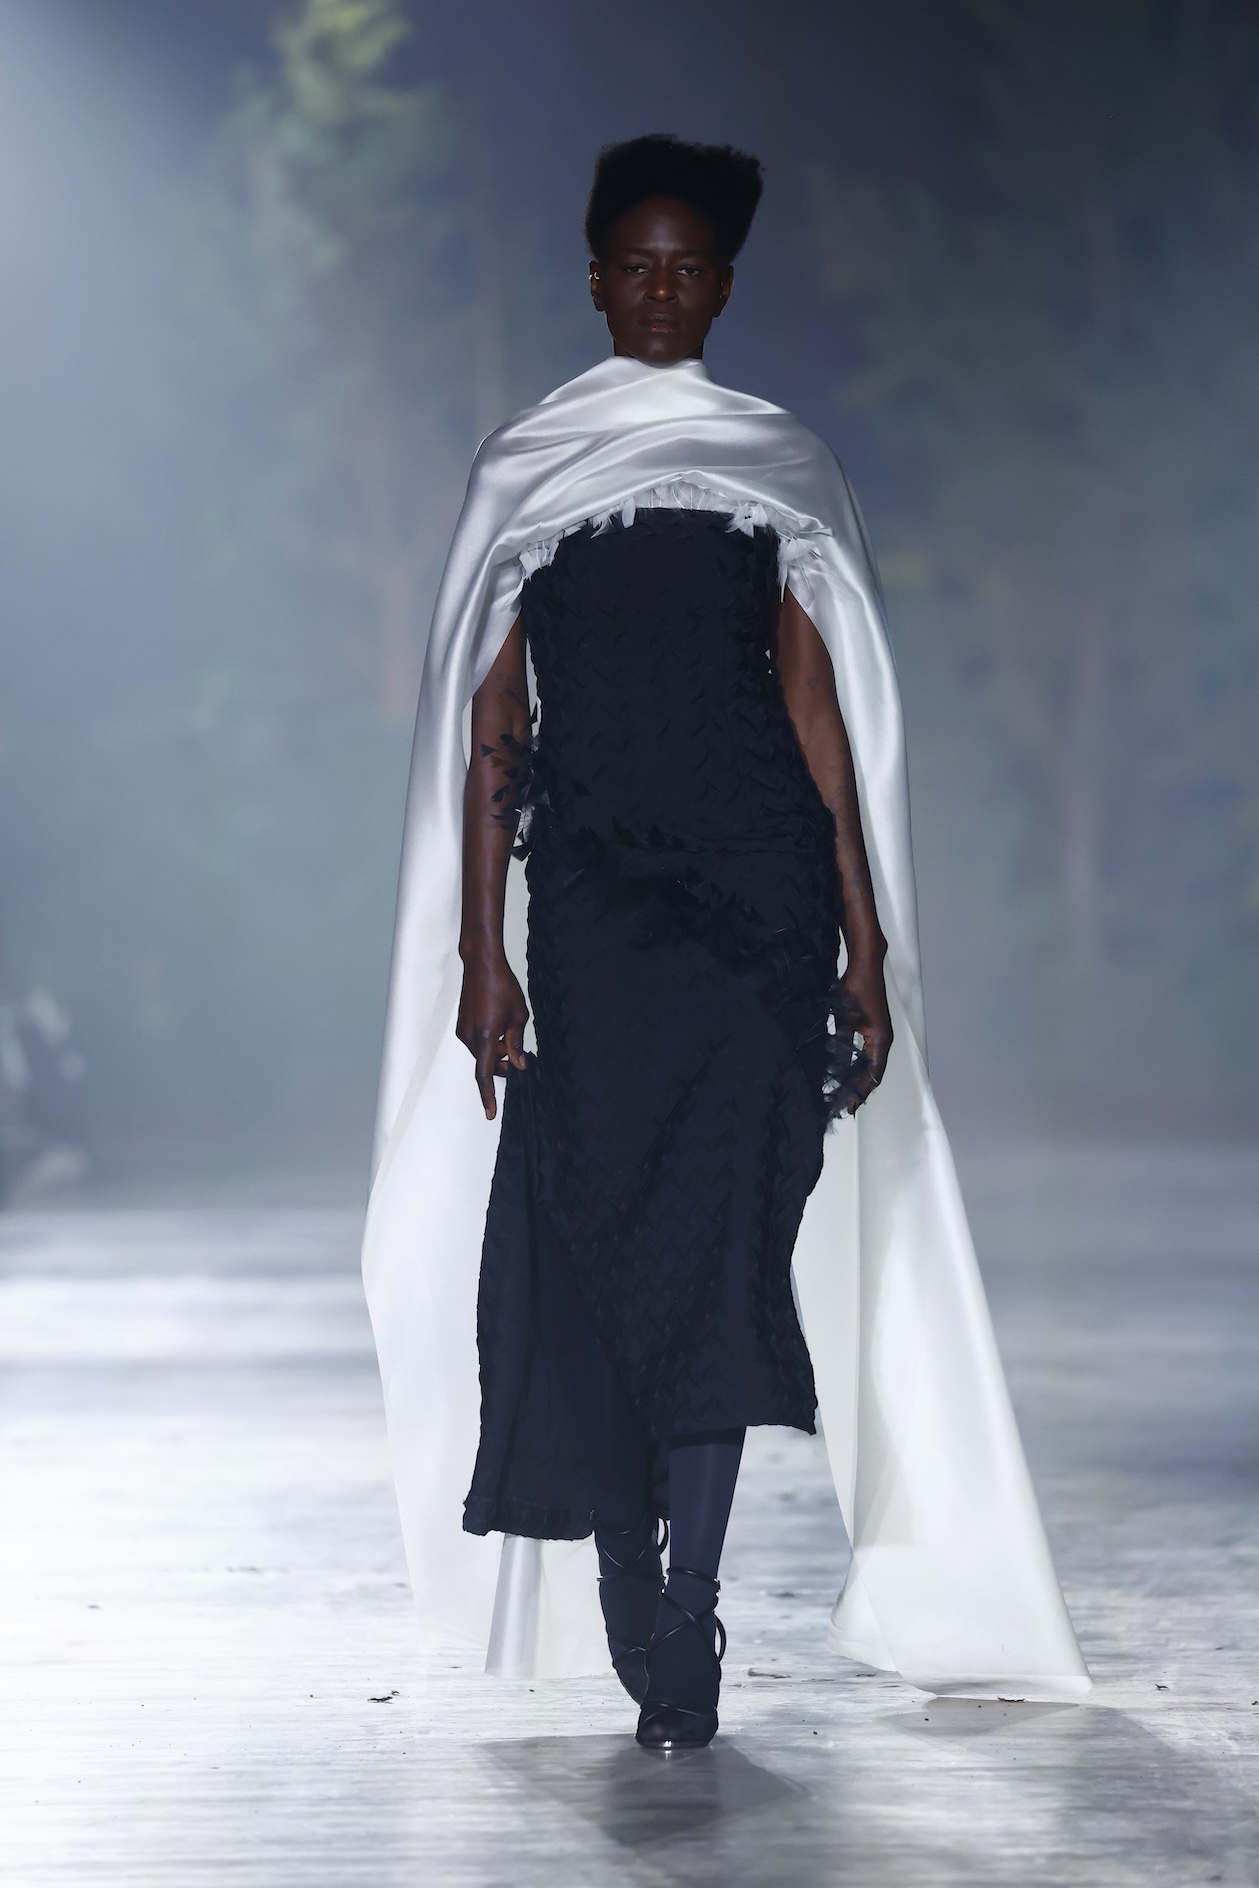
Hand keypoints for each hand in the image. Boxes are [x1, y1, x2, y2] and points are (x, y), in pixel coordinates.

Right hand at [455, 950, 528, 1119]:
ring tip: (510, 1034)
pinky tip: (499, 1028)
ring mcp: (463, 1031)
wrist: (481, 965)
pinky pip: (477, 1043)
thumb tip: (519, 1065)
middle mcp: (469, 1037)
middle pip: (486, 1065)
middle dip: (502, 1066)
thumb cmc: (502, 986)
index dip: (488, 1096)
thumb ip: (517, 1043)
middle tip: (518, 1058)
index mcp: (485, 1036)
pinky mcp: (462, 1026)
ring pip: (482, 1054)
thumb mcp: (518, 1015)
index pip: (485, 1075)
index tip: (490, 1114)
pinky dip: (489, 1044)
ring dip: (496, 1052)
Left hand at [834, 956, 892, 1114]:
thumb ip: (843, 1045)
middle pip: (874, 1072)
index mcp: (881, 1039)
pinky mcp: (875, 1028)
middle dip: (861, 1089)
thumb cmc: (857, 987)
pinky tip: (849, 1071)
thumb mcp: (845, 1019)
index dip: (861, 1091)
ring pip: (872, 1064)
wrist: (865, 966)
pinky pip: (869, 1053)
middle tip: (846, 1105)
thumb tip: (837, 1069)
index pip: (872, 1074)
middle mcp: (884, 1039)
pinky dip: (860, 1065)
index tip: (849, 1106)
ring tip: (847, 1093)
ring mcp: (881, 1034)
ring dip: (860, 1078)